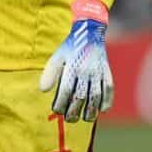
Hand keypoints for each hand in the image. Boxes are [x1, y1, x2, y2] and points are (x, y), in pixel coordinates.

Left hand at [39, 0, 113, 122]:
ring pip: (96, 96)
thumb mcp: (57, 57)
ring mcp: (98, 72)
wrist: (89, 32)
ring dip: (91, 110)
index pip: (65, 90)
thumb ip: (50, 73)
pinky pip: (109, 89)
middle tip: (70, 119)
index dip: (61, 104)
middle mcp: (85, 70)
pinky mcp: (107, 72)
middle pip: (80, 96)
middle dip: (74, 111)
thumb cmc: (70, 48)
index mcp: (71, 66)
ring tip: (85, 118)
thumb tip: (42, 90)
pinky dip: (107, 101)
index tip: (57, 111)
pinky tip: (102, 110)